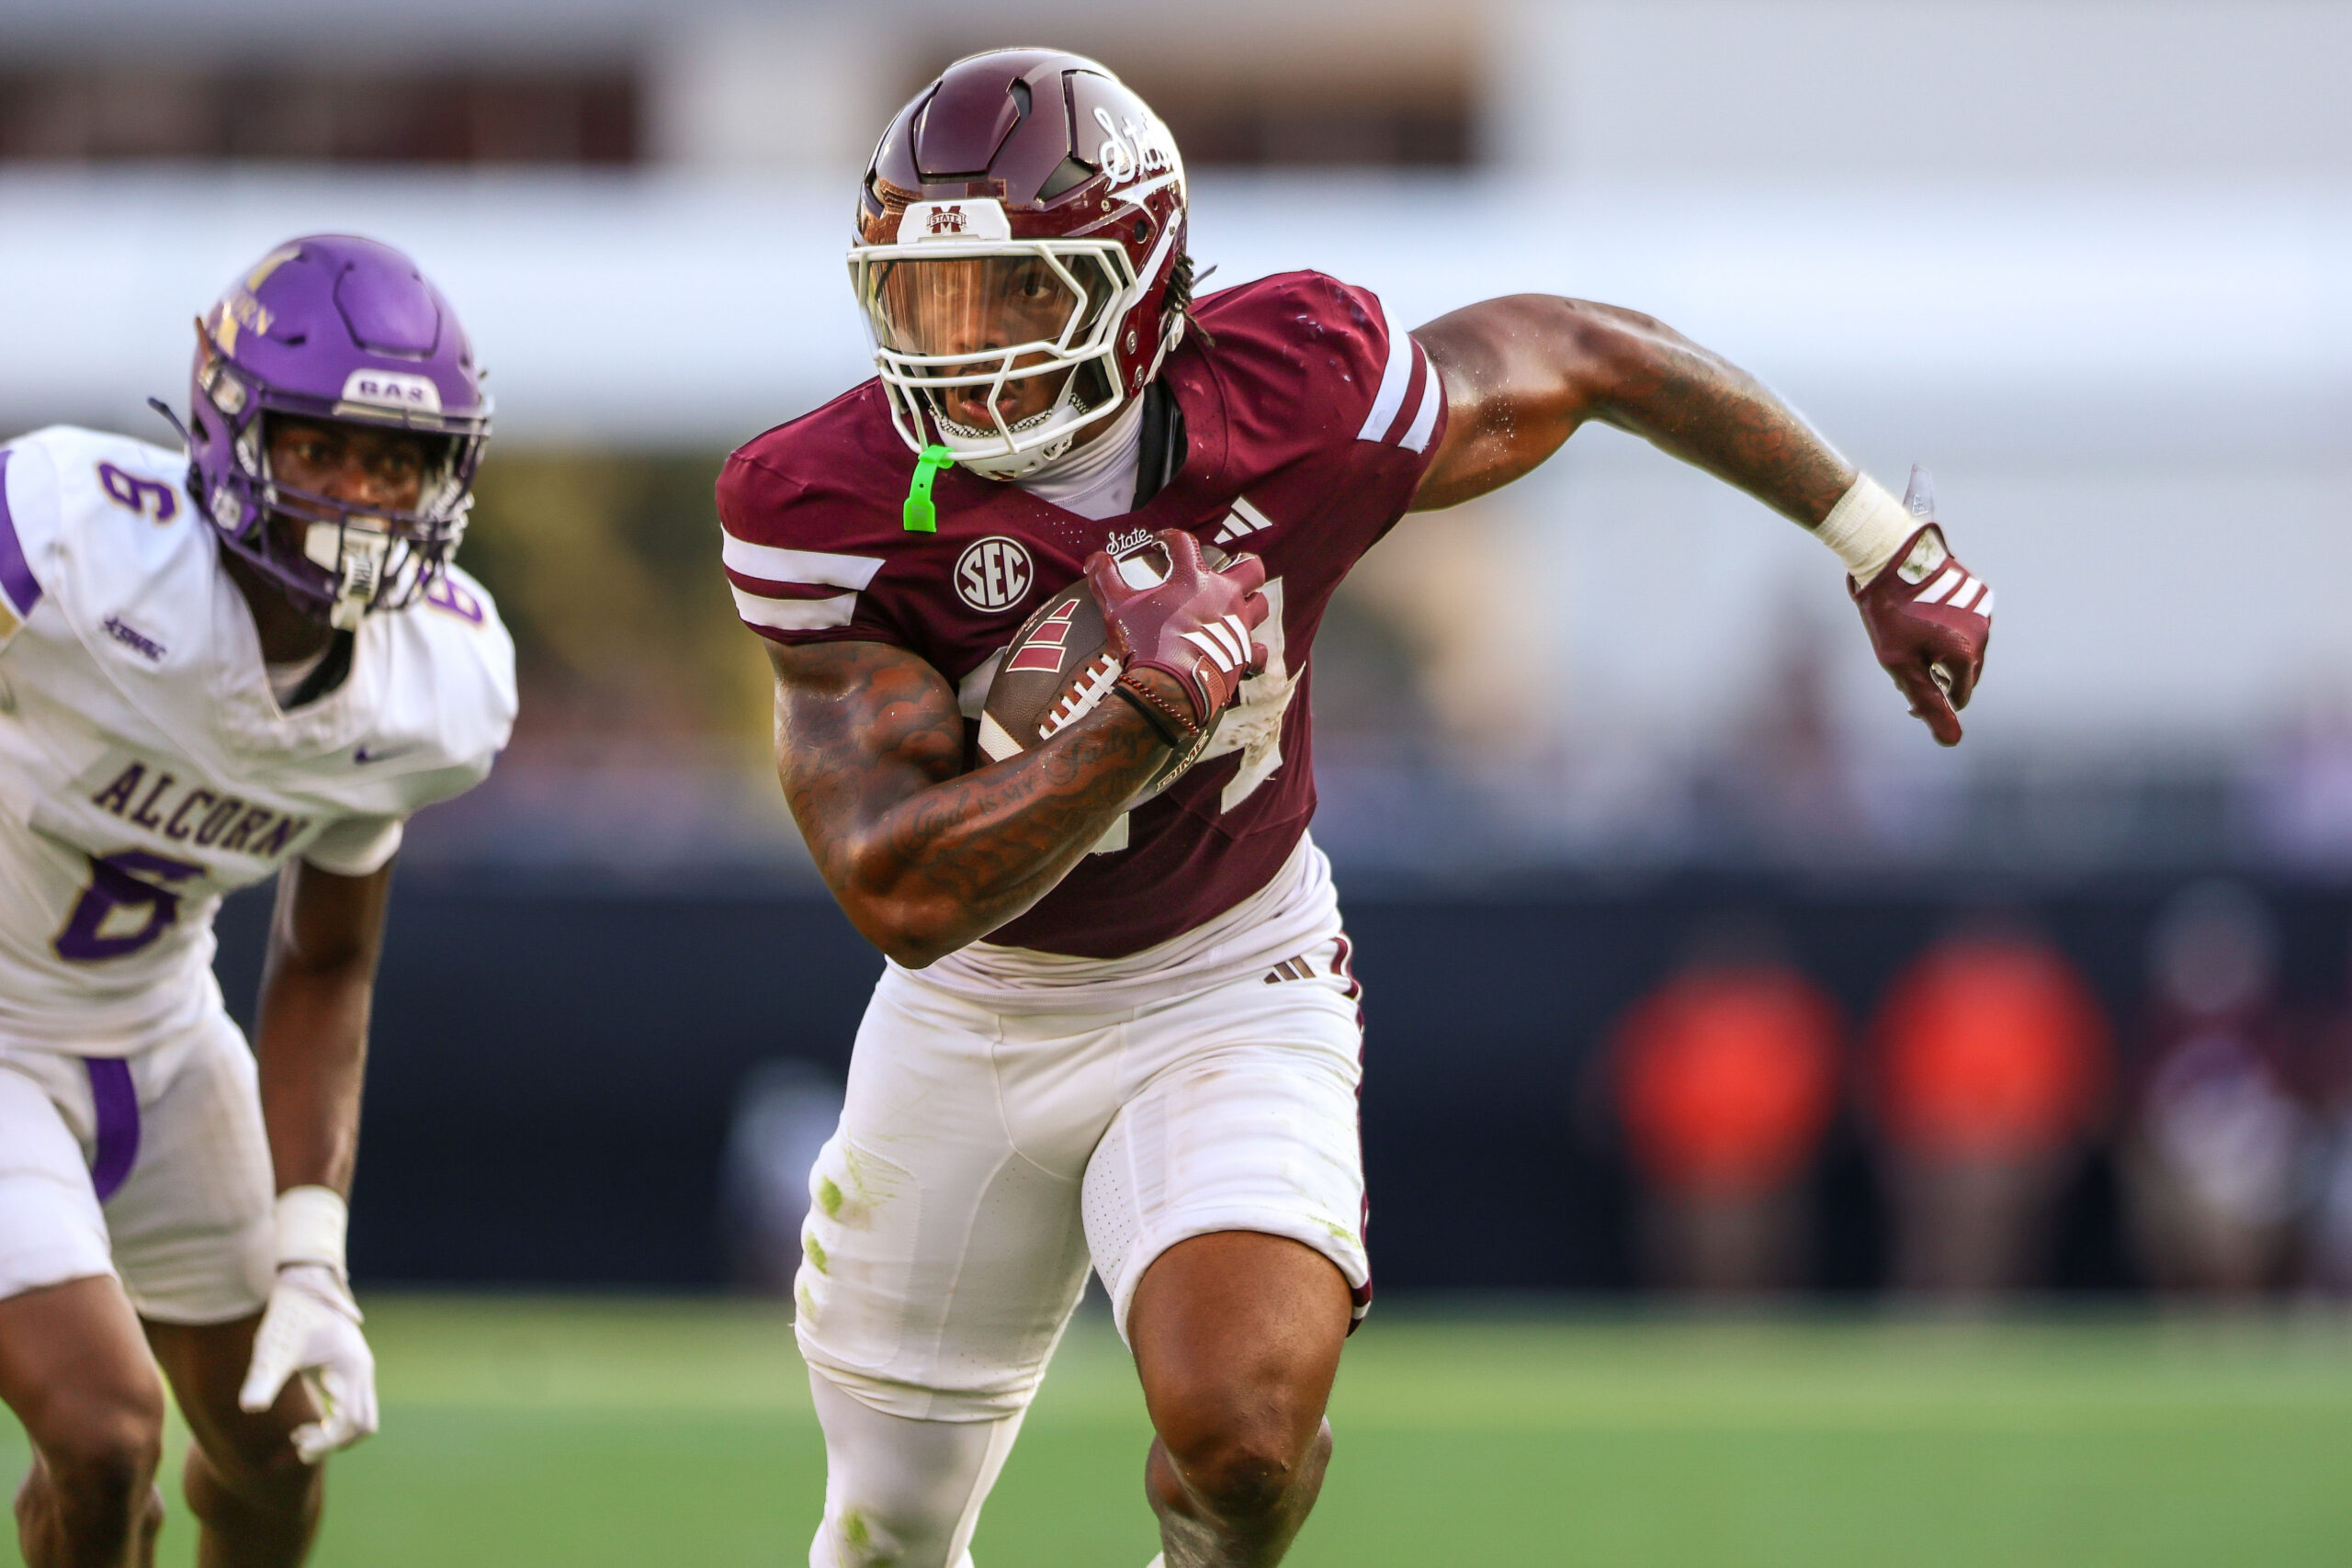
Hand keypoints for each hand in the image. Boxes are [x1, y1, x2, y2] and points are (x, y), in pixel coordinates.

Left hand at [238, 1263, 378, 1462]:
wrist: (304, 1283)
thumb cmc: (288, 1316)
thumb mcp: (274, 1350)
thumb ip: (263, 1380)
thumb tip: (250, 1408)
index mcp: (350, 1368)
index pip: (352, 1421)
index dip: (326, 1442)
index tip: (296, 1444)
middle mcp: (362, 1371)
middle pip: (365, 1424)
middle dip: (333, 1442)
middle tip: (298, 1443)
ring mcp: (360, 1370)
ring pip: (362, 1417)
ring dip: (334, 1433)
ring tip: (298, 1434)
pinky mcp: (351, 1369)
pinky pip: (354, 1407)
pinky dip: (335, 1422)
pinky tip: (306, 1420)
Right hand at [1084, 530, 1270, 730]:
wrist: (1169, 690)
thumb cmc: (1144, 644)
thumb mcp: (1116, 606)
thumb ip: (1105, 577)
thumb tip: (1094, 558)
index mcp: (1194, 578)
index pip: (1185, 543)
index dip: (1170, 538)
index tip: (1161, 544)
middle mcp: (1225, 597)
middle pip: (1252, 568)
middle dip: (1242, 566)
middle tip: (1226, 573)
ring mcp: (1239, 626)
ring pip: (1260, 605)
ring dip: (1251, 604)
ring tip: (1234, 610)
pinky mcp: (1244, 655)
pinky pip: (1258, 651)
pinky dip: (1251, 651)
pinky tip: (1241, 653)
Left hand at [1851, 518, 1991, 746]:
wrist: (1891, 555)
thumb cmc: (1889, 613)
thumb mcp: (1900, 665)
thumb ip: (1927, 703)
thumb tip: (1951, 742)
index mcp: (1966, 654)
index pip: (1959, 697)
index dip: (1932, 701)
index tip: (1906, 693)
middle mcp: (1983, 633)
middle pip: (1965, 674)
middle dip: (1939, 677)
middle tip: (1906, 666)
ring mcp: (1984, 611)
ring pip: (1966, 648)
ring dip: (1943, 654)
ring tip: (1911, 642)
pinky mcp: (1979, 593)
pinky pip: (1967, 624)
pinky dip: (1949, 631)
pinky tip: (1923, 621)